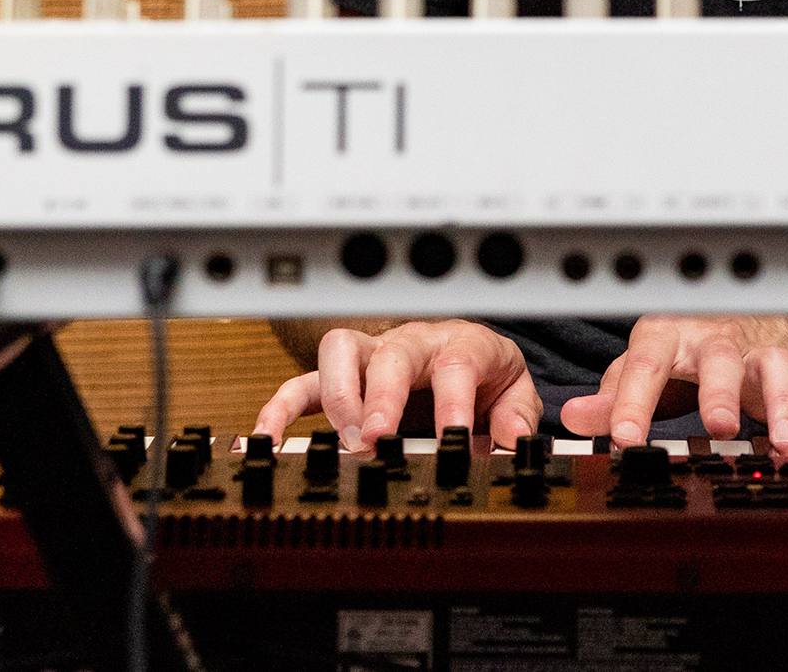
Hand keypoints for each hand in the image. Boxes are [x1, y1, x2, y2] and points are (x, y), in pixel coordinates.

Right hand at [253, 320, 540, 453]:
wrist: (464, 352)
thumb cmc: (483, 370)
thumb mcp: (514, 388)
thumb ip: (517, 413)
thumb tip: (512, 439)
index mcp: (460, 344)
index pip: (458, 362)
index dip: (452, 401)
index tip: (451, 438)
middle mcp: (411, 344)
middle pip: (391, 353)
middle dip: (381, 397)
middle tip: (379, 439)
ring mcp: (371, 358)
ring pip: (341, 352)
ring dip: (338, 398)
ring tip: (343, 442)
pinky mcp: (341, 378)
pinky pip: (303, 384)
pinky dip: (282, 407)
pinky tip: (270, 438)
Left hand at [558, 315, 787, 454]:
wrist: (750, 318)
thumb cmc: (688, 347)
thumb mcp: (645, 363)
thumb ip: (612, 393)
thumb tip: (573, 417)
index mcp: (672, 336)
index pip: (647, 361)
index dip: (633, 400)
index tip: (623, 438)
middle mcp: (720, 343)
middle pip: (721, 354)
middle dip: (721, 390)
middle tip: (718, 427)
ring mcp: (763, 358)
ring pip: (780, 368)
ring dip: (784, 406)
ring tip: (783, 446)